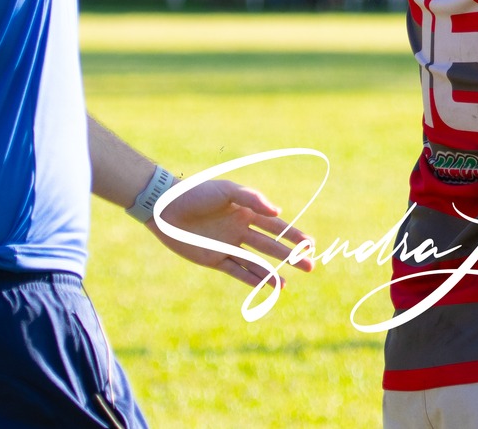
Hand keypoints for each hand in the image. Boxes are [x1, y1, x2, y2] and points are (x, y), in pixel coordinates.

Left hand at [147, 178, 313, 286]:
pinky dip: (252, 279)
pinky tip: (266, 286)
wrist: (166, 207)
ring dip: (272, 272)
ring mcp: (228, 245)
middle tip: (310, 265)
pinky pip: (237, 270)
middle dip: (291, 255)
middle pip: (271, 245)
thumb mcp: (227, 191)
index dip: (294, 235)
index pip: (276, 225)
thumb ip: (253, 199)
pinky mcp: (215, 259)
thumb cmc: (197, 193)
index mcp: (247, 211)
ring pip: (256, 261)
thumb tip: (278, 212)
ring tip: (288, 283)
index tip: (311, 244)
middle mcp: (241, 229)